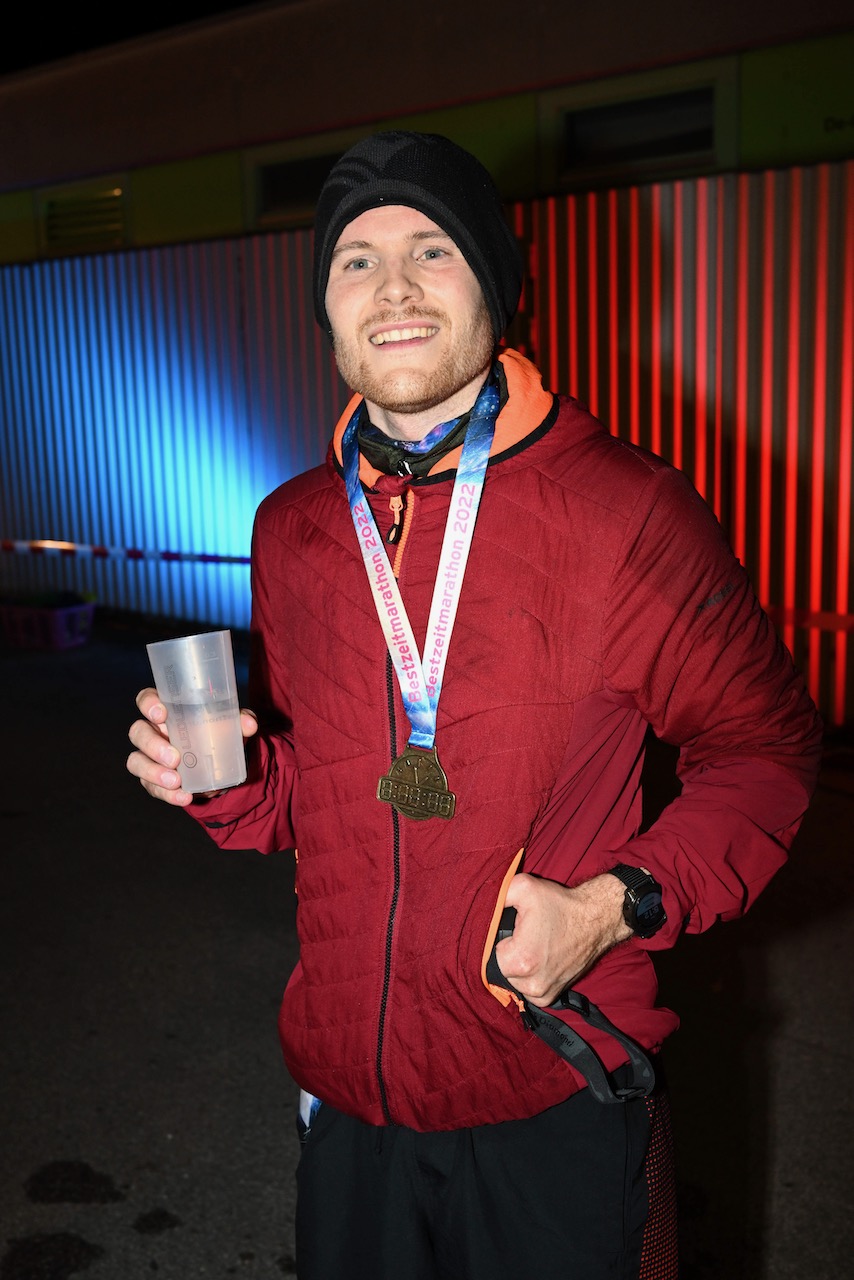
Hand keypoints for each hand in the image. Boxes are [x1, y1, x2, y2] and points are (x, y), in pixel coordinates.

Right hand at [126, 687, 257, 805]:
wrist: (222, 769)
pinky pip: (151, 787)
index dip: (148, 704)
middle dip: (152, 745)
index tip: (161, 714)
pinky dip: (167, 794)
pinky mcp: (153, 780)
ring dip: (153, 772)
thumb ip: (240, 721)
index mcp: (168, 710)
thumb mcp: (232, 727)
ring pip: (136, 761)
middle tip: (175, 758)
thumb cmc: (219, 736)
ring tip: (176, 781)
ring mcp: (150, 757)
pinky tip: (183, 796)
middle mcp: (154, 731)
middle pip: (138, 732)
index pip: (146, 700)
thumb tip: (249, 723)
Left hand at [495, 871, 632, 1007]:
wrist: (595, 919)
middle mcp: (531, 984)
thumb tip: (482, 905)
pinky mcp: (551, 997)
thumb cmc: (560, 905)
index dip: (499, 940)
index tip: (513, 931)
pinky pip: (526, 991)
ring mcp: (542, 994)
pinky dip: (528, 978)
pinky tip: (538, 959)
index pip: (488, 956)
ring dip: (517, 967)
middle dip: (508, 953)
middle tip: (524, 936)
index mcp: (520, 961)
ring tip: (533, 947)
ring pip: (512, 982)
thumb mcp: (524, 887)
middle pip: (500, 970)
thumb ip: (498, 894)